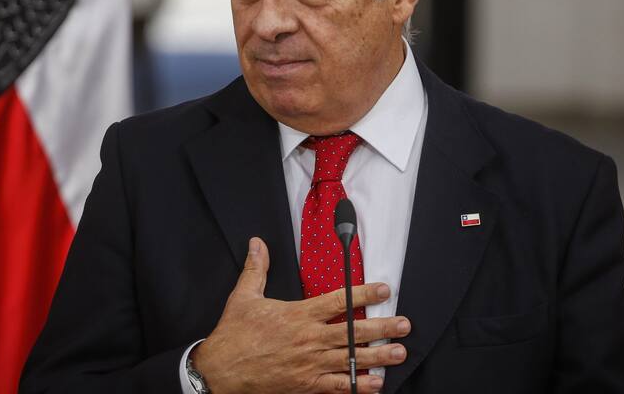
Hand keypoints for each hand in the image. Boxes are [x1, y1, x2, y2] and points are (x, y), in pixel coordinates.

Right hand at [192, 237, 410, 393]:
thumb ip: (256, 269)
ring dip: (378, 356)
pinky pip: (338, 386)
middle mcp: (309, 340)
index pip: (339, 301)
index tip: (383, 289)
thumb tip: (257, 243)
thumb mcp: (243, 297)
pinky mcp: (306, 386)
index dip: (364, 293)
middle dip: (382, 327)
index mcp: (298, 316)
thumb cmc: (234, 335)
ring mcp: (310, 365)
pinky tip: (375, 384)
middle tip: (404, 325)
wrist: (220, 372)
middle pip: (353, 332)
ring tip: (399, 353)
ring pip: (351, 359)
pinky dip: (358, 386)